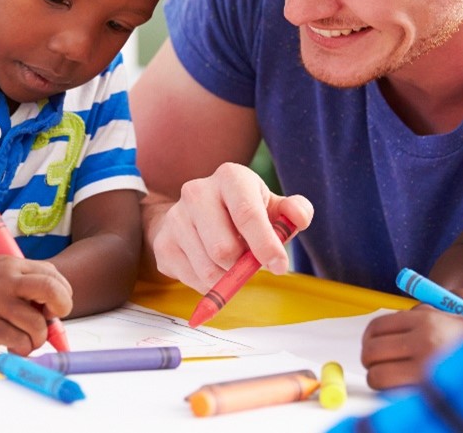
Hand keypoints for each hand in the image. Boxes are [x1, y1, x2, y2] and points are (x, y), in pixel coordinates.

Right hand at [0, 255, 72, 354]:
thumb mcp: (4, 274)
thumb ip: (30, 287)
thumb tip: (57, 318)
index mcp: (13, 264)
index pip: (53, 276)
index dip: (63, 294)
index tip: (55, 308)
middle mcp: (5, 280)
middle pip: (51, 291)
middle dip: (62, 308)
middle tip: (51, 321)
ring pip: (37, 325)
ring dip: (38, 338)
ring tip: (27, 339)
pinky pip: (19, 342)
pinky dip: (23, 348)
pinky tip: (14, 344)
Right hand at [146, 162, 313, 291]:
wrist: (196, 214)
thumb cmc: (244, 212)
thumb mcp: (272, 206)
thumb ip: (294, 211)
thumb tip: (299, 218)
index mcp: (230, 177)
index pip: (247, 214)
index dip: (265, 244)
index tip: (279, 266)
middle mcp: (197, 192)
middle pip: (223, 249)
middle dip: (243, 267)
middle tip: (250, 264)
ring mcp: (175, 218)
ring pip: (208, 270)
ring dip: (228, 278)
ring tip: (232, 264)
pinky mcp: (163, 243)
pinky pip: (193, 280)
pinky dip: (211, 284)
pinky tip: (213, 266)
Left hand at [360, 288, 462, 389]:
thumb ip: (437, 308)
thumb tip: (413, 310)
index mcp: (429, 320)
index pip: (377, 326)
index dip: (370, 338)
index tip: (374, 346)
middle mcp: (424, 342)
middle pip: (371, 352)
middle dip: (372, 360)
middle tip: (381, 365)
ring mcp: (425, 371)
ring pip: (378, 377)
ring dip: (382, 379)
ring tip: (396, 380)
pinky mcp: (428, 394)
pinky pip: (394, 396)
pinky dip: (396, 396)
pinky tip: (410, 392)